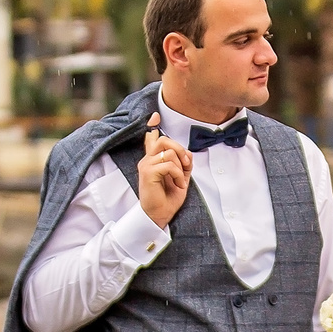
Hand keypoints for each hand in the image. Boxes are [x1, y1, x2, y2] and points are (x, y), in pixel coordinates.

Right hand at [137, 112, 192, 227]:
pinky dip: (178, 175)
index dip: (152, 124)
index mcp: (153, 159)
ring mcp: (146, 165)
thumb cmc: (168, 198)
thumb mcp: (181, 177)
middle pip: (164, 140)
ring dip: (181, 167)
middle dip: (180, 149)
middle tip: (185, 164)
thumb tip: (187, 152)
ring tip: (180, 179)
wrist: (160, 215)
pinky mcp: (147, 172)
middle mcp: (147, 159)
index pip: (150, 138)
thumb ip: (183, 163)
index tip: (154, 116)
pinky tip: (178, 184)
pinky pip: (169, 164)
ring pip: (169, 152)